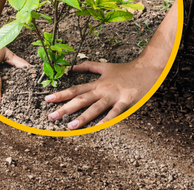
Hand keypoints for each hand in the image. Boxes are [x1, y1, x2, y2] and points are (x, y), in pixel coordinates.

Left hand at [44, 58, 161, 128]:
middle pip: (81, 100)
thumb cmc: (125, 70)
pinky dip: (107, 119)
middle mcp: (102, 90)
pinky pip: (115, 112)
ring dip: (82, 117)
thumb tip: (72, 67)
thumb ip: (88, 66)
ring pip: (95, 107)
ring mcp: (114, 96)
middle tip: (52, 116)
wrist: (146, 69)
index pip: (75, 90)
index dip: (61, 94)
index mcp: (96, 84)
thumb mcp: (104, 66)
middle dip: (65, 108)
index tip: (47, 99)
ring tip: (70, 126)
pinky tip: (99, 126)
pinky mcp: (126, 101)